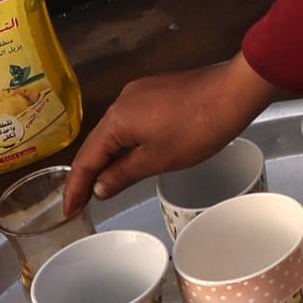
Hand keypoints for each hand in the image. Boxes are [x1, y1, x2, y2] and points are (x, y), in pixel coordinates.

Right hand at [62, 59, 272, 214]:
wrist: (234, 91)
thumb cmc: (197, 129)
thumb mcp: (158, 159)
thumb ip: (123, 174)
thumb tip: (98, 188)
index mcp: (116, 119)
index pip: (86, 158)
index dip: (76, 187)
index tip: (68, 211)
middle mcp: (121, 101)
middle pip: (97, 142)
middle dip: (87, 174)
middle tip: (78, 203)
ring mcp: (140, 93)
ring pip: (115, 131)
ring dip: (107, 158)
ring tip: (101, 185)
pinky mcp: (157, 91)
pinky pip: (131, 121)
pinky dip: (125, 143)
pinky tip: (129, 158)